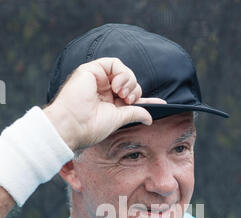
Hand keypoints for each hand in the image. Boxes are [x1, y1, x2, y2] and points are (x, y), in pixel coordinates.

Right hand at [43, 57, 165, 150]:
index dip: (146, 99)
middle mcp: (103, 91)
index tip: (162, 104)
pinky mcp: (91, 70)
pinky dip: (121, 72)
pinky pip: (113, 62)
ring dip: (128, 81)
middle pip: (130, 83)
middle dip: (135, 91)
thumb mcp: (118, 119)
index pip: (131, 97)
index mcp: (108, 104)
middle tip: (128, 101)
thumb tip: (150, 117)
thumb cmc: (90, 127)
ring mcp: (97, 79)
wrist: (73, 125)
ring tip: (121, 94)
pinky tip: (117, 85)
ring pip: (123, 71)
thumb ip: (134, 113)